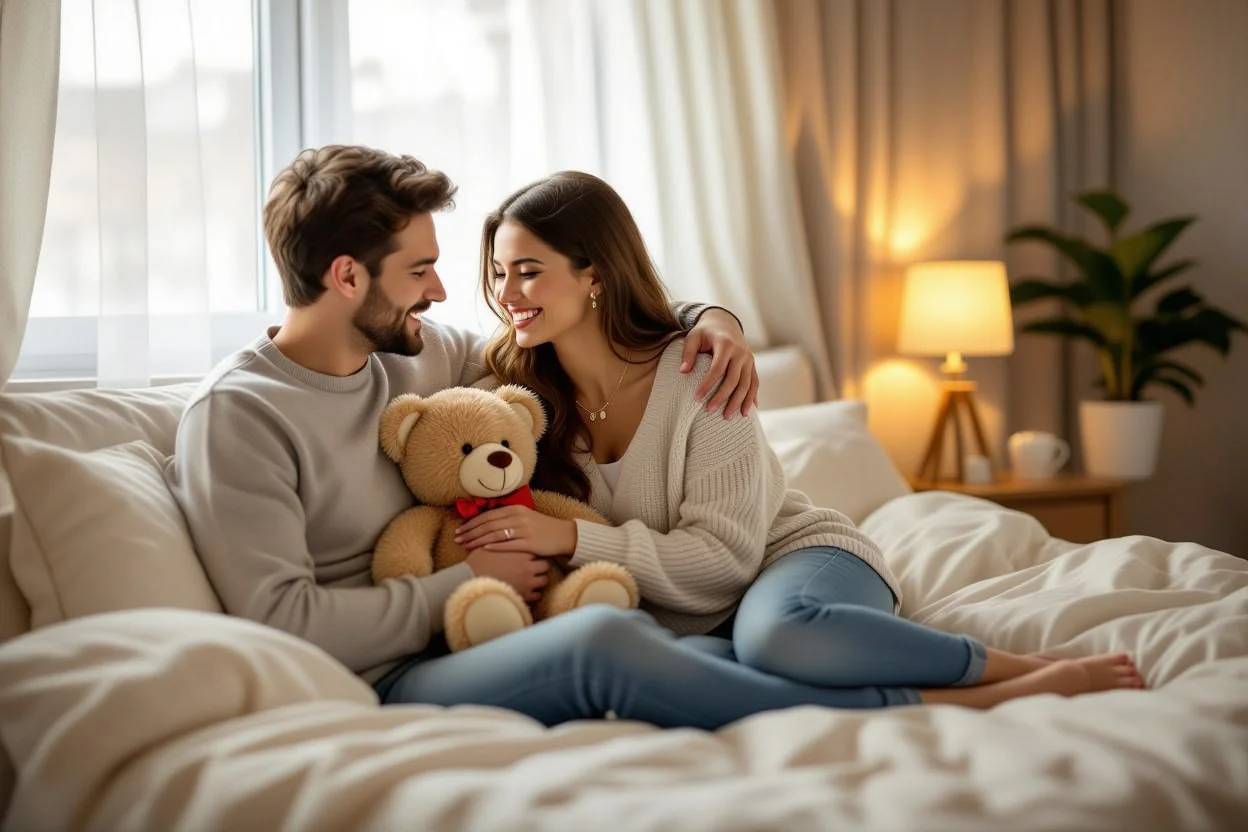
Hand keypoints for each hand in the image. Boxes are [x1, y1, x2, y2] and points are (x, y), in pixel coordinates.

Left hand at [455, 505, 577, 556]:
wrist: (564, 535)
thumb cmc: (542, 528)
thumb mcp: (525, 517)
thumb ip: (507, 518)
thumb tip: (487, 524)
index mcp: (515, 509)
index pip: (488, 515)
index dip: (471, 523)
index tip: (459, 530)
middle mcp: (518, 517)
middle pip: (488, 524)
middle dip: (470, 532)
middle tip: (457, 539)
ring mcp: (524, 530)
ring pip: (495, 534)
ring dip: (477, 540)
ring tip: (465, 546)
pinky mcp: (529, 543)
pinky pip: (508, 545)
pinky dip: (495, 546)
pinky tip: (483, 549)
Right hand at [464, 549, 549, 602]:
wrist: (471, 579)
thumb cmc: (477, 562)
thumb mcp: (488, 546)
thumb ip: (499, 541)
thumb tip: (497, 537)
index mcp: (521, 552)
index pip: (536, 550)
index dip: (532, 553)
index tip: (527, 556)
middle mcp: (528, 566)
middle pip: (545, 565)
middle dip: (539, 567)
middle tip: (531, 569)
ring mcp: (528, 582)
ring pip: (544, 580)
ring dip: (538, 581)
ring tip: (530, 581)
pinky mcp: (525, 595)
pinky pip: (537, 596)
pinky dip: (533, 594)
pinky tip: (526, 592)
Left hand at [680, 308, 759, 417]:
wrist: (725, 322)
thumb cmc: (705, 332)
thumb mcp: (693, 337)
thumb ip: (688, 353)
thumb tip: (683, 372)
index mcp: (726, 344)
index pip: (717, 368)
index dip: (708, 384)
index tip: (697, 397)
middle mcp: (741, 352)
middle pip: (734, 379)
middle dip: (722, 397)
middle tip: (710, 411)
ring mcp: (749, 359)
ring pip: (747, 384)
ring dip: (739, 402)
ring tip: (728, 417)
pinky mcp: (753, 365)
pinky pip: (755, 383)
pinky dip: (752, 398)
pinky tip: (748, 411)